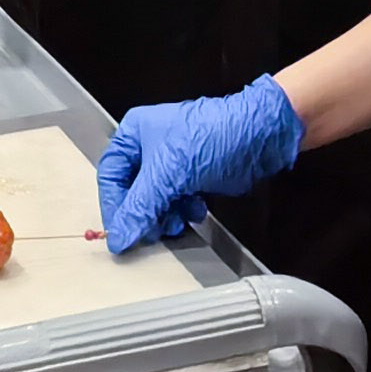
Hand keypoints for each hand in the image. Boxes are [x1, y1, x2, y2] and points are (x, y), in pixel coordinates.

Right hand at [96, 78, 304, 250]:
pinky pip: (177, 203)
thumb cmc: (213, 135)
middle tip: (151, 231)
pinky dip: (184, 211)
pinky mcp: (194, 177)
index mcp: (135, 133)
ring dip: (165, 216)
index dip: (114, 204)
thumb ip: (140, 207)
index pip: (110, 175)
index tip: (120, 230)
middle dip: (144, 212)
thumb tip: (118, 238)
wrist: (259, 135)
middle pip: (133, 191)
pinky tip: (195, 211)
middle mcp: (151, 147)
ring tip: (176, 222)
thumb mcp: (167, 173)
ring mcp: (174, 164)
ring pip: (156, 201)